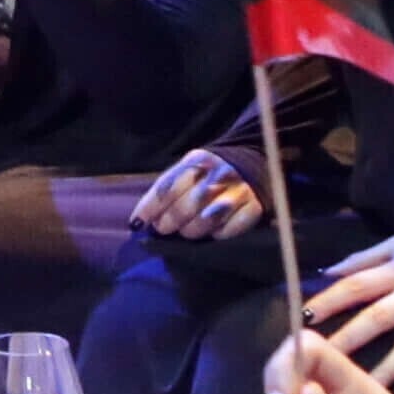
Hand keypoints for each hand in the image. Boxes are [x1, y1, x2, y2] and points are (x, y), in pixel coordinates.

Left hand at [130, 144, 262, 241]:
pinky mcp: (254, 207)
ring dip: (191, 230)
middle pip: (185, 207)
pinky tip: (213, 231)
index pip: (168, 188)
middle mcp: (218, 174)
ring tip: (186, 230)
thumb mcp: (187, 169)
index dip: (150, 209)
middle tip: (164, 228)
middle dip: (169, 222)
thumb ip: (166, 189)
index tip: (138, 223)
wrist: (253, 159)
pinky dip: (218, 234)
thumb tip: (139, 220)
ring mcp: (238, 191)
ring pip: (206, 220)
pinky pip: (230, 230)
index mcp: (197, 161)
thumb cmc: (209, 171)